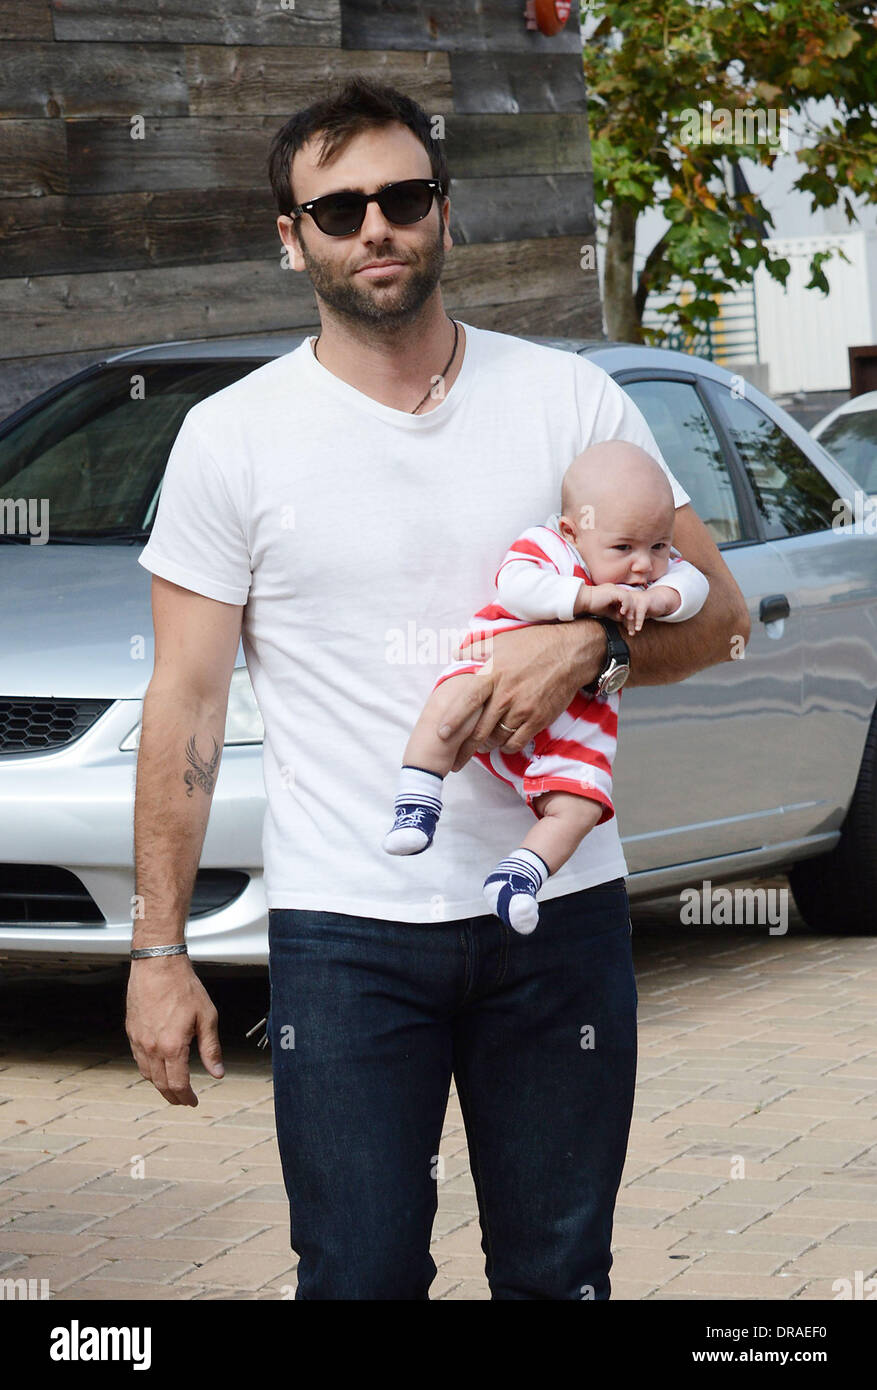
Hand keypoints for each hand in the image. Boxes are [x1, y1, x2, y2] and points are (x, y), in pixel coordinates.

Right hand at [126, 953, 223, 1105]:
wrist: (158, 965)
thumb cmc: (183, 987)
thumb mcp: (207, 1017)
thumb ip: (211, 1048)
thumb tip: (217, 1073)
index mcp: (173, 1046)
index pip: (178, 1083)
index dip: (186, 1097)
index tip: (193, 1101)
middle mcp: (152, 1047)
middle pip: (160, 1084)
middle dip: (172, 1096)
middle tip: (183, 1100)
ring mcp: (139, 1040)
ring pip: (146, 1074)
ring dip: (159, 1085)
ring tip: (171, 1087)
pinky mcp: (131, 1031)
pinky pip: (138, 1059)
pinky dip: (148, 1070)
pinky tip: (156, 1067)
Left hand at [439, 621, 604, 771]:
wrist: (570, 652)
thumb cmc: (534, 644)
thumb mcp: (502, 640)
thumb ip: (476, 648)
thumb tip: (456, 654)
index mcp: (493, 674)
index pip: (468, 701)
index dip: (453, 719)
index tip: (441, 734)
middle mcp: (506, 695)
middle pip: (479, 729)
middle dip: (465, 747)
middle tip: (456, 756)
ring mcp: (523, 709)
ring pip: (496, 738)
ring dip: (486, 746)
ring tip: (480, 747)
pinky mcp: (538, 719)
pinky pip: (516, 742)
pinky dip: (506, 747)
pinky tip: (503, 743)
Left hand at [615, 585, 679, 634]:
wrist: (660, 598)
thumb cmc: (645, 606)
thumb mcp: (635, 611)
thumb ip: (627, 617)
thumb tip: (620, 628)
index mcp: (625, 599)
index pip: (617, 609)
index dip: (617, 618)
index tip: (621, 627)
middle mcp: (629, 597)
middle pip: (623, 611)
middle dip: (624, 622)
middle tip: (627, 631)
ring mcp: (636, 598)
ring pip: (630, 612)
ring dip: (630, 624)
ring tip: (631, 633)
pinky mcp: (645, 601)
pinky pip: (640, 612)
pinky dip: (638, 621)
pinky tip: (638, 628)